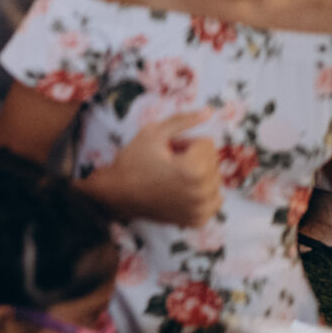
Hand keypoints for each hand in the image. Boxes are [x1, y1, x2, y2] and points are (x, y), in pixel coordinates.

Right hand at [94, 108, 221, 226]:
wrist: (116, 193)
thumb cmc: (133, 160)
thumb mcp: (153, 133)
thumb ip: (183, 121)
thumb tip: (209, 112)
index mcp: (194, 168)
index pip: (207, 143)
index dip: (185, 143)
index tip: (167, 151)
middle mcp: (202, 191)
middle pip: (213, 162)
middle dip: (193, 158)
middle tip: (168, 163)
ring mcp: (201, 209)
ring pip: (215, 181)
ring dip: (199, 176)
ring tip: (174, 178)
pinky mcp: (198, 221)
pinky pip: (214, 201)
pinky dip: (201, 195)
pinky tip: (182, 193)